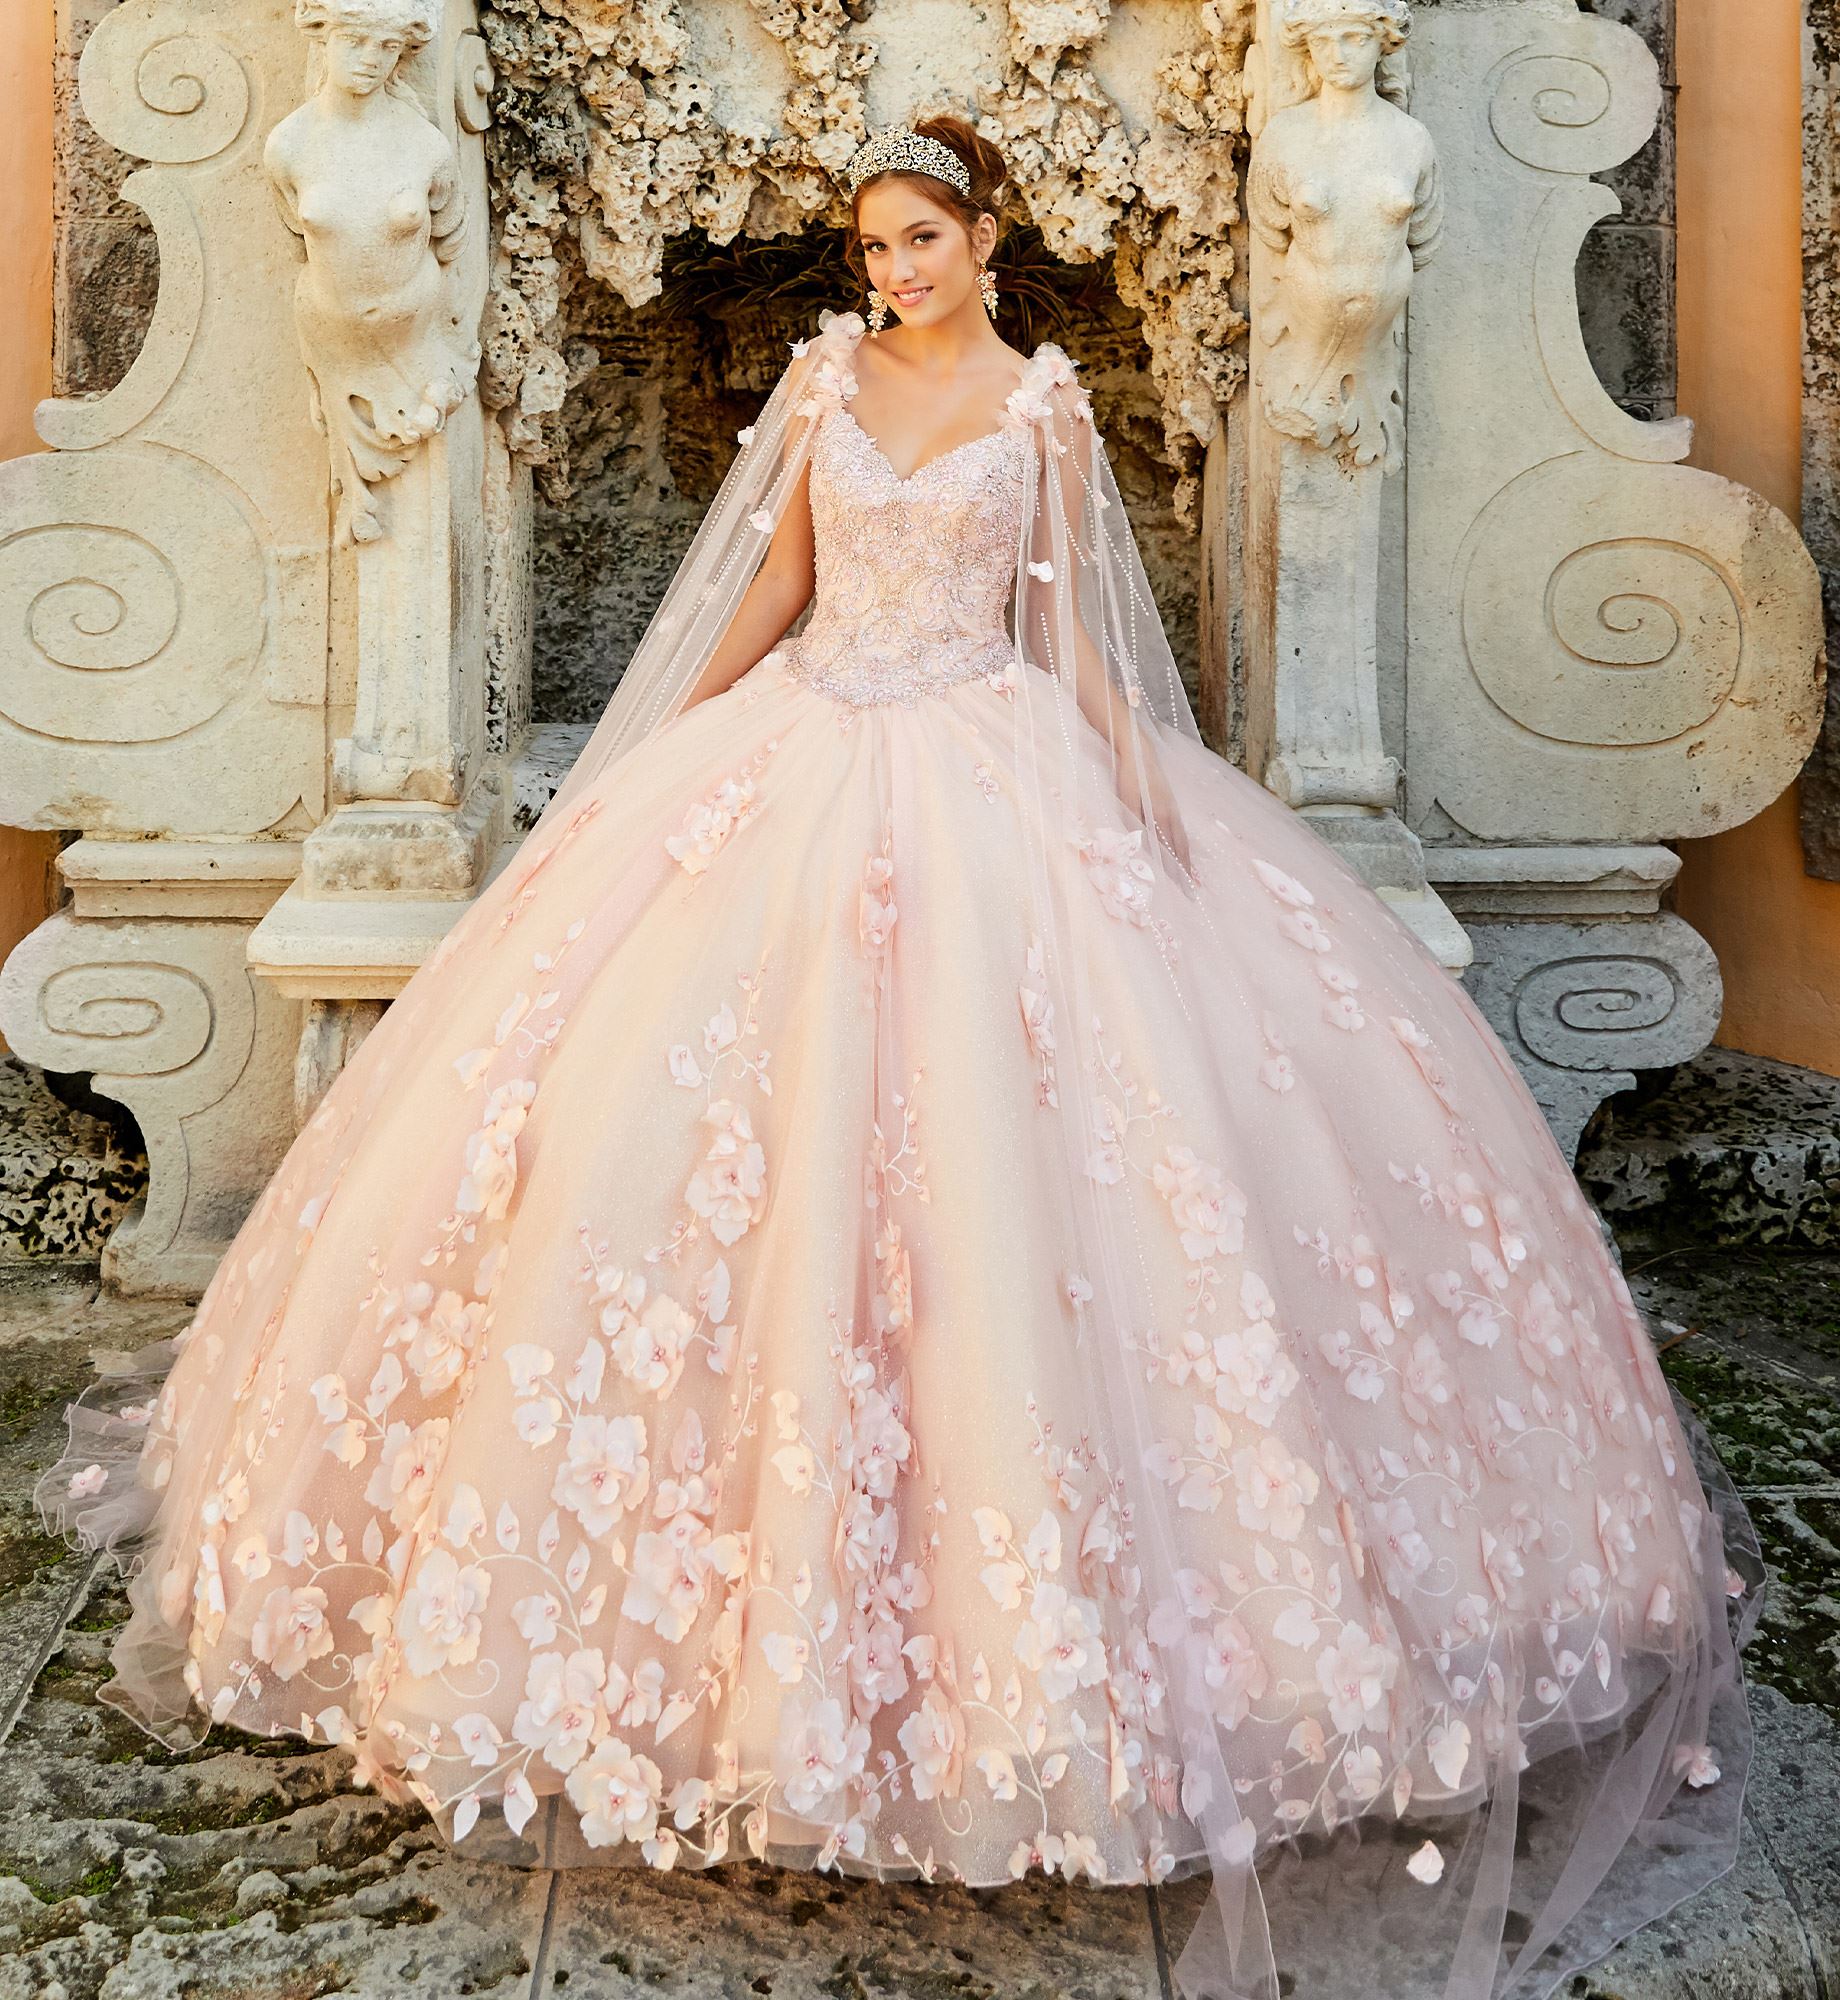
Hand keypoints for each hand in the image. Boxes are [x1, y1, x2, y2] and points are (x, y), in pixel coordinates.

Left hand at [1123, 761, 1194, 883]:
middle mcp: (1171, 815)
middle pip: (1181, 848)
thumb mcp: (1127, 800)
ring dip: (1187, 859)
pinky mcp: (1171, 804)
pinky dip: (1183, 844)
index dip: (1177, 871)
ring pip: (1182, 839)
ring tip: (1192, 876)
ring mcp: (1173, 809)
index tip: (1183, 889)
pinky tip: (1182, 850)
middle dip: (1186, 871)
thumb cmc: (1129, 776)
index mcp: (1161, 816)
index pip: (1171, 851)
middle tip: (1193, 891)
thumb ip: (1134, 822)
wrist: (1139, 751)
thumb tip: (1139, 846)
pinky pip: (1180, 830)